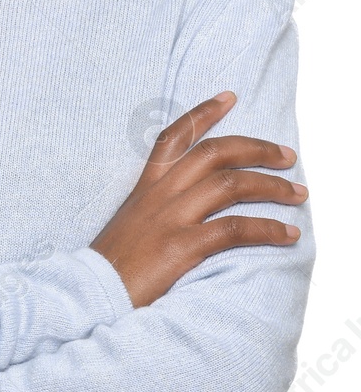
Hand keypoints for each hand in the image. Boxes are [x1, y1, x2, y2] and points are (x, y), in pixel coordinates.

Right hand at [91, 91, 306, 307]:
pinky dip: (267, 229)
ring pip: (230, 185)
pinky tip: (287, 234)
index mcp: (145, 188)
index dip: (203, 114)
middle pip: (213, 153)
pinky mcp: (181, 246)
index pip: (174, 138)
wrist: (92, 292)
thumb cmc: (113, 265)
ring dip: (272, 187)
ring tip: (298, 193)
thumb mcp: (131, 224)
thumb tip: (191, 207)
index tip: (229, 98)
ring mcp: (170, 218)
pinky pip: (234, 228)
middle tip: (287, 156)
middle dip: (256, 149)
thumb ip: (158, 209)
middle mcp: (158, 195)